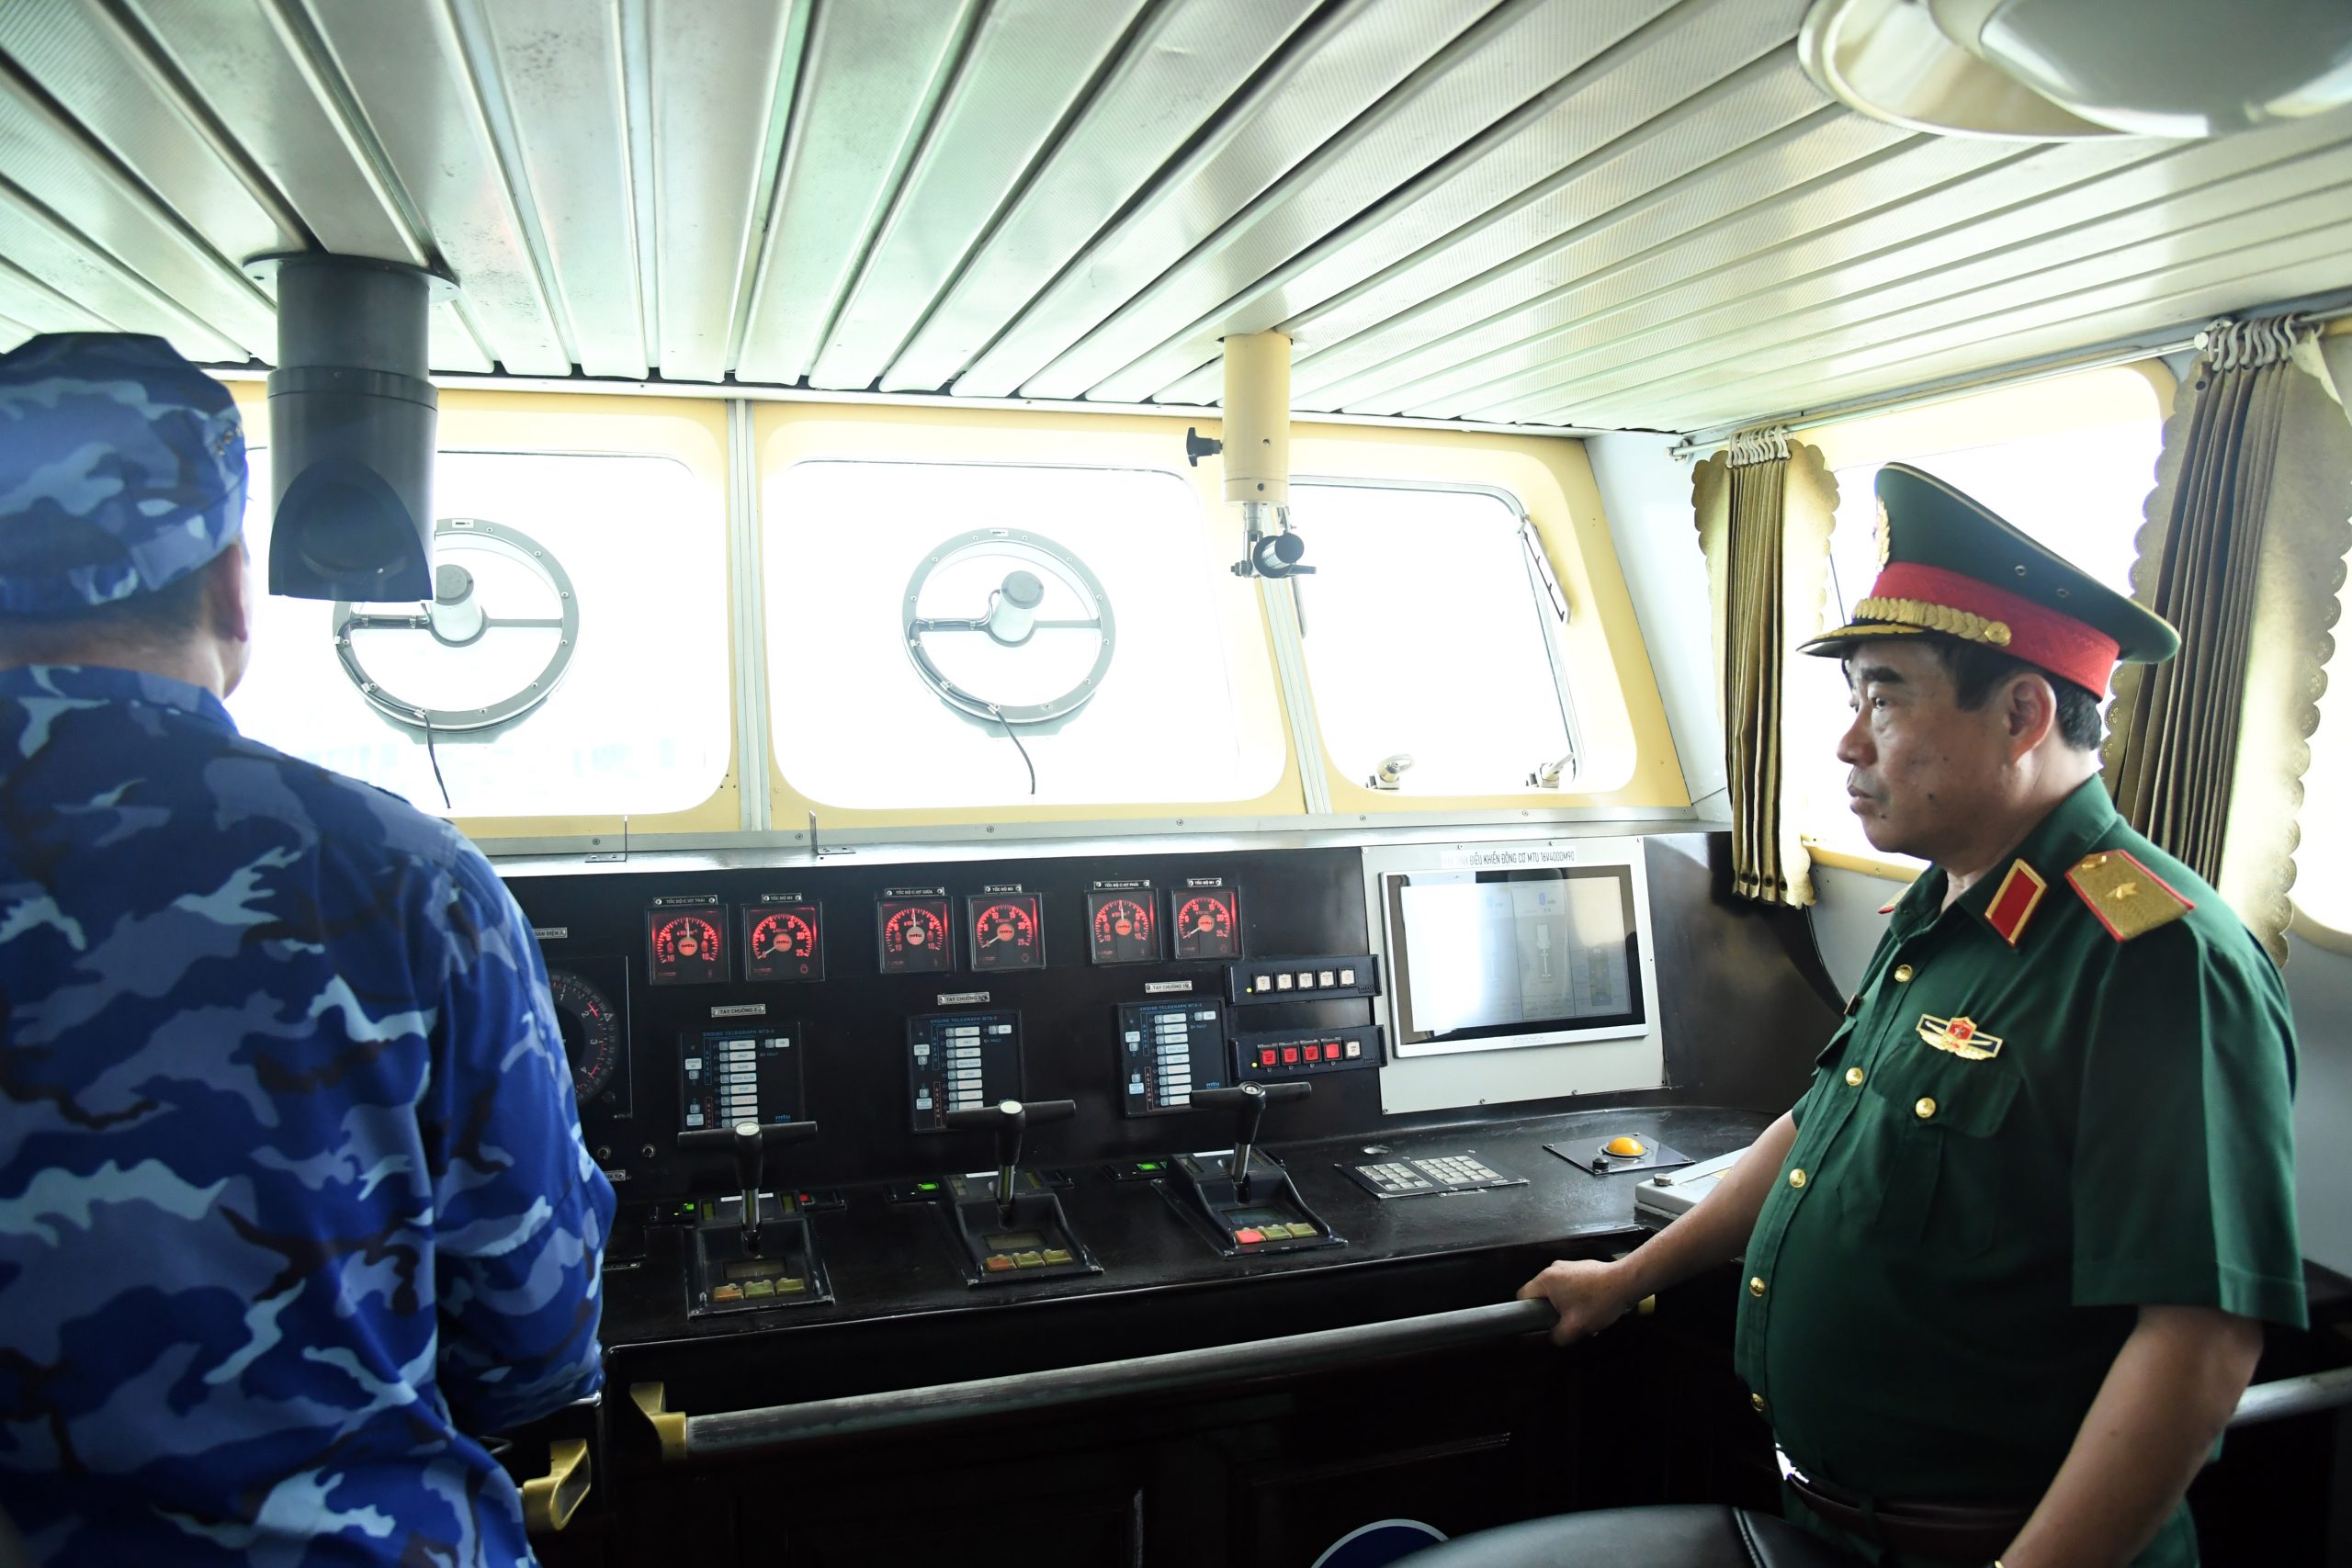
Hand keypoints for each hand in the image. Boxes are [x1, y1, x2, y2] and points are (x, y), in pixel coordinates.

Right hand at [1517, 1258, 1637, 1344]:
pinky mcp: (1581, 1267)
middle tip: (1567, 1322)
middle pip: (1542, 1295)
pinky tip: (1594, 1306)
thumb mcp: (1575, 1328)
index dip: (1528, 1313)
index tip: (1542, 1322)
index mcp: (1546, 1280)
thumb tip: (1553, 1337)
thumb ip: (1557, 1337)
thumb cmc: (1599, 1302)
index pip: (1523, 1297)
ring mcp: (1568, 1265)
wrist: (1626, 1282)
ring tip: (1584, 1316)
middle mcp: (1553, 1268)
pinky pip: (1571, 1285)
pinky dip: (1578, 1297)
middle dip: (1553, 1311)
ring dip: (1568, 1306)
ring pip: (1559, 1291)